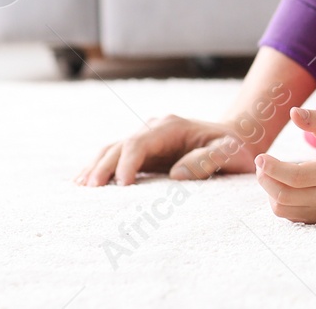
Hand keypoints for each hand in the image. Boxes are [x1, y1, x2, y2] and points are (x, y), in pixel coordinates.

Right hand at [75, 113, 266, 186]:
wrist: (235, 138)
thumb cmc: (234, 148)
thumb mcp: (231, 153)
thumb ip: (209, 160)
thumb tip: (176, 175)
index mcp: (172, 127)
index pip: (141, 142)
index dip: (128, 162)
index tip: (122, 185)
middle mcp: (154, 129)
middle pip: (120, 144)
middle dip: (104, 165)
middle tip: (90, 189)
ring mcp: (146, 138)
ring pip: (113, 148)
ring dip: (96, 166)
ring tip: (80, 187)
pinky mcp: (143, 151)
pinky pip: (116, 156)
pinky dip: (99, 167)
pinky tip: (84, 181)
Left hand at [254, 108, 315, 222]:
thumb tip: (293, 112)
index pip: (296, 176)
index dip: (273, 168)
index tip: (260, 157)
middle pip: (284, 195)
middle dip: (265, 179)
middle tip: (261, 164)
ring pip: (282, 208)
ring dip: (269, 191)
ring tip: (270, 174)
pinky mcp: (314, 220)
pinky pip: (287, 215)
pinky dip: (277, 200)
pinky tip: (281, 185)